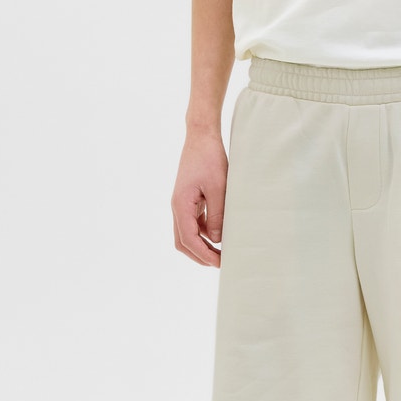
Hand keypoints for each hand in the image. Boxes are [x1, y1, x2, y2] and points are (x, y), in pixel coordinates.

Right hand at [171, 128, 227, 266]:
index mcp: (180, 204)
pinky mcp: (189, 200)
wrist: (201, 137)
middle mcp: (177, 207)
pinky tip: (221, 232)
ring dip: (203, 245)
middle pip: (183, 241)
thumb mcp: (219, 188)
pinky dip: (205, 232)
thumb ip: (217, 215)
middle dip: (200, 255)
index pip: (188, 239)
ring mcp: (182, 204)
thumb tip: (218, 239)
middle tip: (221, 263)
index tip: (219, 263)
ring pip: (187, 233)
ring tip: (223, 251)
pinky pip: (194, 222)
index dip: (203, 254)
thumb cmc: (209, 158)